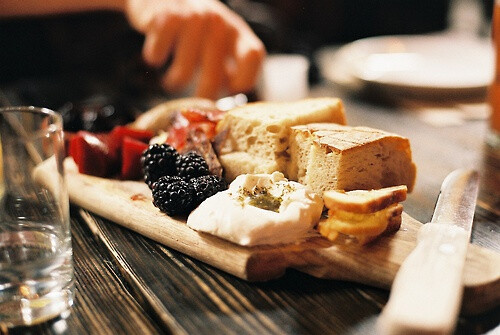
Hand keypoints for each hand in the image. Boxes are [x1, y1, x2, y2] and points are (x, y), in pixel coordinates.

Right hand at [124, 0, 265, 98]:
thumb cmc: (194, 27)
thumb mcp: (218, 41)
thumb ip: (225, 67)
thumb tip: (223, 104)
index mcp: (236, 31)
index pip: (253, 55)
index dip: (244, 78)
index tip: (230, 90)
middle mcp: (218, 22)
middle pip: (214, 75)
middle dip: (202, 96)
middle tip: (194, 105)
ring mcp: (193, 18)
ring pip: (184, 71)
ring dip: (175, 82)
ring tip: (171, 82)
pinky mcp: (166, 16)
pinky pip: (159, 53)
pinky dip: (155, 59)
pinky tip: (156, 57)